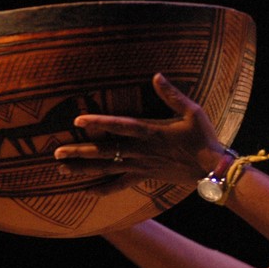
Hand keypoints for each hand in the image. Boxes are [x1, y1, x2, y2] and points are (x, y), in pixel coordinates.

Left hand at [53, 73, 226, 193]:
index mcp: (151, 132)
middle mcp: (142, 151)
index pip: (120, 126)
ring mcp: (141, 166)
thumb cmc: (203, 138)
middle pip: (106, 151)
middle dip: (80, 152)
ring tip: (62, 169)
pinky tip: (87, 192)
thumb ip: (172, 95)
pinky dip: (103, 189)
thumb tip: (157, 75)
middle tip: (57, 153)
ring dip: (84, 169)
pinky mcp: (145, 177)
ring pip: (107, 168)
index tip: (78, 121)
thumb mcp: (192, 112)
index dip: (99, 122)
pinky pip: (120, 185)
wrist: (212, 169)